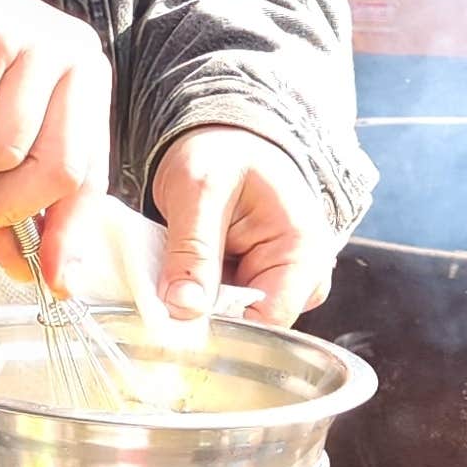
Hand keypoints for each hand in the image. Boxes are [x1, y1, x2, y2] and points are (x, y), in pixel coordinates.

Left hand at [151, 123, 337, 323]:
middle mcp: (301, 275)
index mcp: (303, 252)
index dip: (221, 328)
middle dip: (204, 315)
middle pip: (251, 325)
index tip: (175, 321)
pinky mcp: (254, 283)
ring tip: (171, 270)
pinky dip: (195, 295)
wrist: (224, 138)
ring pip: (231, 318)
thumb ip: (192, 250)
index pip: (269, 320)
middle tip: (162, 290)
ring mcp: (278, 282)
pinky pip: (221, 306)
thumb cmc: (222, 152)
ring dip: (196, 304)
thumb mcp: (200, 191)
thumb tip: (183, 309)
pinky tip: (178, 274)